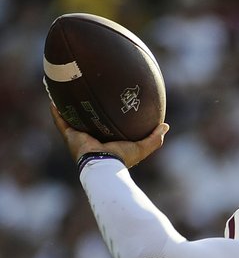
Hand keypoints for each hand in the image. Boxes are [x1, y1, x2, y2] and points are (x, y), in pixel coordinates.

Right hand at [49, 102, 168, 167]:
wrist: (104, 165)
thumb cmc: (123, 159)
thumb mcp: (142, 147)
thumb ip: (154, 138)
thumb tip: (166, 126)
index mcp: (107, 142)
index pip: (106, 127)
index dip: (105, 118)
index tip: (107, 106)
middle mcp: (92, 139)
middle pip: (88, 122)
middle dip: (85, 111)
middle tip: (86, 95)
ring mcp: (79, 137)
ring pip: (72, 120)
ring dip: (68, 108)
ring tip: (66, 92)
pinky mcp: (70, 136)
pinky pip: (60, 121)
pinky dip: (56, 111)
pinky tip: (53, 98)